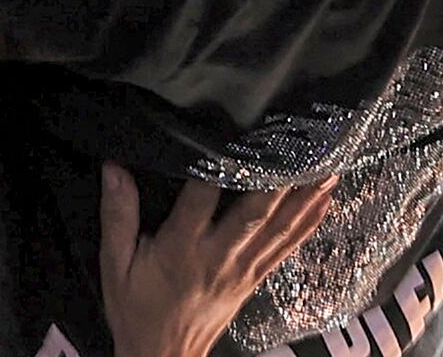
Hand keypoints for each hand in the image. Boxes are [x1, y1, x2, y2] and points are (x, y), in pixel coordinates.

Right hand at [99, 165, 335, 356]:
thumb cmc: (137, 310)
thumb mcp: (116, 264)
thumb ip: (117, 215)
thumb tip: (114, 168)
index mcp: (181, 248)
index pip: (202, 198)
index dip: (220, 165)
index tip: (237, 131)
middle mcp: (218, 257)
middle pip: (254, 212)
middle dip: (280, 178)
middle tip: (301, 143)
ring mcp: (242, 270)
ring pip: (278, 228)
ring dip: (304, 196)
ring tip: (328, 164)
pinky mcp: (254, 280)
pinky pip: (285, 248)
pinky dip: (307, 224)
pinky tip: (325, 201)